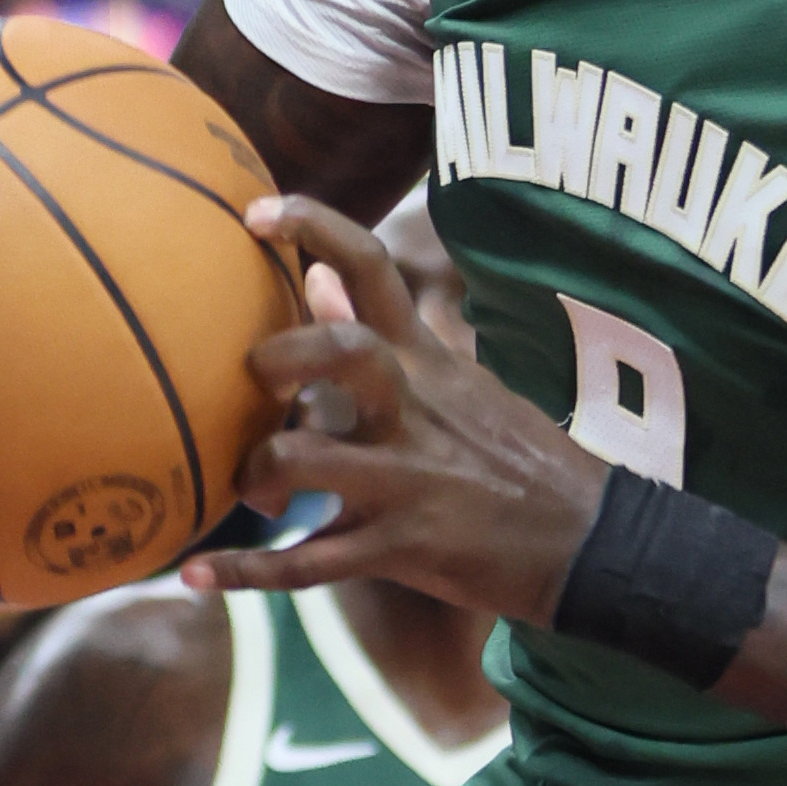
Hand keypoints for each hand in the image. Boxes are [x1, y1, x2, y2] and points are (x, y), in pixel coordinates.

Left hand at [184, 195, 607, 624]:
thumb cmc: (513, 454)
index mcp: (426, 360)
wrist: (591, 541)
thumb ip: (383, 334)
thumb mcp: (457, 381)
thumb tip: (318, 278)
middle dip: (277, 358)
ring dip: (253, 474)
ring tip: (249, 492)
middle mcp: (414, 409)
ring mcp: (407, 480)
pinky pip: (307, 565)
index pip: (373, 267)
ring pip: (304, 460)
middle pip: (338, 351)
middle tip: (250, 378)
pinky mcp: (401, 548)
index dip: (312, 227)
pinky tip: (195, 574)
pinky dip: (242, 572)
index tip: (252, 211)